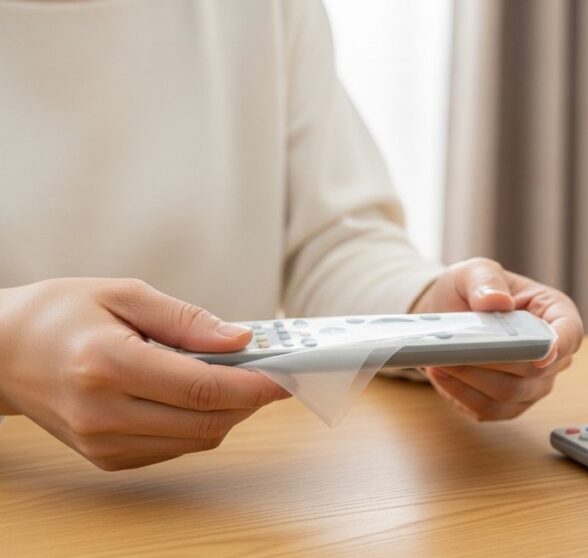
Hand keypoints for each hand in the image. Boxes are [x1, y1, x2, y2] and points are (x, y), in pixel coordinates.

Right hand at [0, 278, 288, 469]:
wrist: (0, 352)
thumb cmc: (60, 314)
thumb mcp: (125, 295)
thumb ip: (188, 321)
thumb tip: (241, 341)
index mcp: (106, 366)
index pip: (203, 388)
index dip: (255, 385)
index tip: (287, 374)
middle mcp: (103, 414)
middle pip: (206, 422)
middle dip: (250, 401)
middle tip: (272, 374)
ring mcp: (102, 443)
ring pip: (195, 441)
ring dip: (228, 414)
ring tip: (236, 379)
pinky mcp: (105, 458)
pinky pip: (173, 448)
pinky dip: (198, 425)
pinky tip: (198, 396)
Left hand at [411, 258, 583, 420]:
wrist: (453, 314)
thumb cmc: (474, 291)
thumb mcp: (475, 271)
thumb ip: (486, 281)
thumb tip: (497, 301)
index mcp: (556, 315)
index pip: (570, 335)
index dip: (559, 346)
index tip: (541, 354)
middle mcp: (552, 356)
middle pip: (533, 371)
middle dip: (493, 361)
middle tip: (458, 348)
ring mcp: (533, 385)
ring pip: (509, 394)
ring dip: (471, 379)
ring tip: (440, 360)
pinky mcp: (508, 405)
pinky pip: (488, 410)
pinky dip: (461, 394)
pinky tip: (441, 373)